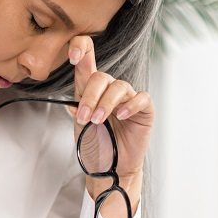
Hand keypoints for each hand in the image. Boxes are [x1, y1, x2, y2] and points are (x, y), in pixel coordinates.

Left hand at [68, 35, 152, 217]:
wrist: (109, 168)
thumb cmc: (95, 145)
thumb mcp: (80, 122)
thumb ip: (77, 100)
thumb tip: (74, 86)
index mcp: (92, 88)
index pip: (87, 58)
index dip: (81, 48)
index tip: (72, 54)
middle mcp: (110, 89)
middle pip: (101, 77)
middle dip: (90, 96)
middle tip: (84, 117)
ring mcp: (128, 98)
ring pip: (118, 87)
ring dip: (105, 104)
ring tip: (97, 121)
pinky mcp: (144, 109)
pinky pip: (140, 98)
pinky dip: (130, 105)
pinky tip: (121, 116)